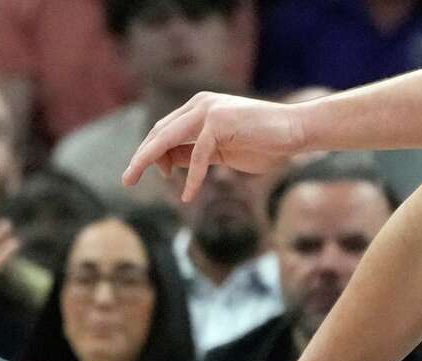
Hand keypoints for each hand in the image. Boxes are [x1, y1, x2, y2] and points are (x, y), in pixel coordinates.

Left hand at [123, 93, 306, 201]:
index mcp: (199, 108)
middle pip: (159, 133)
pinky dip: (191, 177)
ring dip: (148, 162)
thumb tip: (166, 165)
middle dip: (140, 157)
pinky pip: (197, 155)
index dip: (149, 153)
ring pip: (167, 139)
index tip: (142, 173)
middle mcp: (201, 105)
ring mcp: (210, 111)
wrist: (294, 132)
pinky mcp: (220, 123)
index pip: (163, 130)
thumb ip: (192, 153)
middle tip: (126, 180)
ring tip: (135, 181)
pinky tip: (187, 195)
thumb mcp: (218, 152)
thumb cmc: (261, 143)